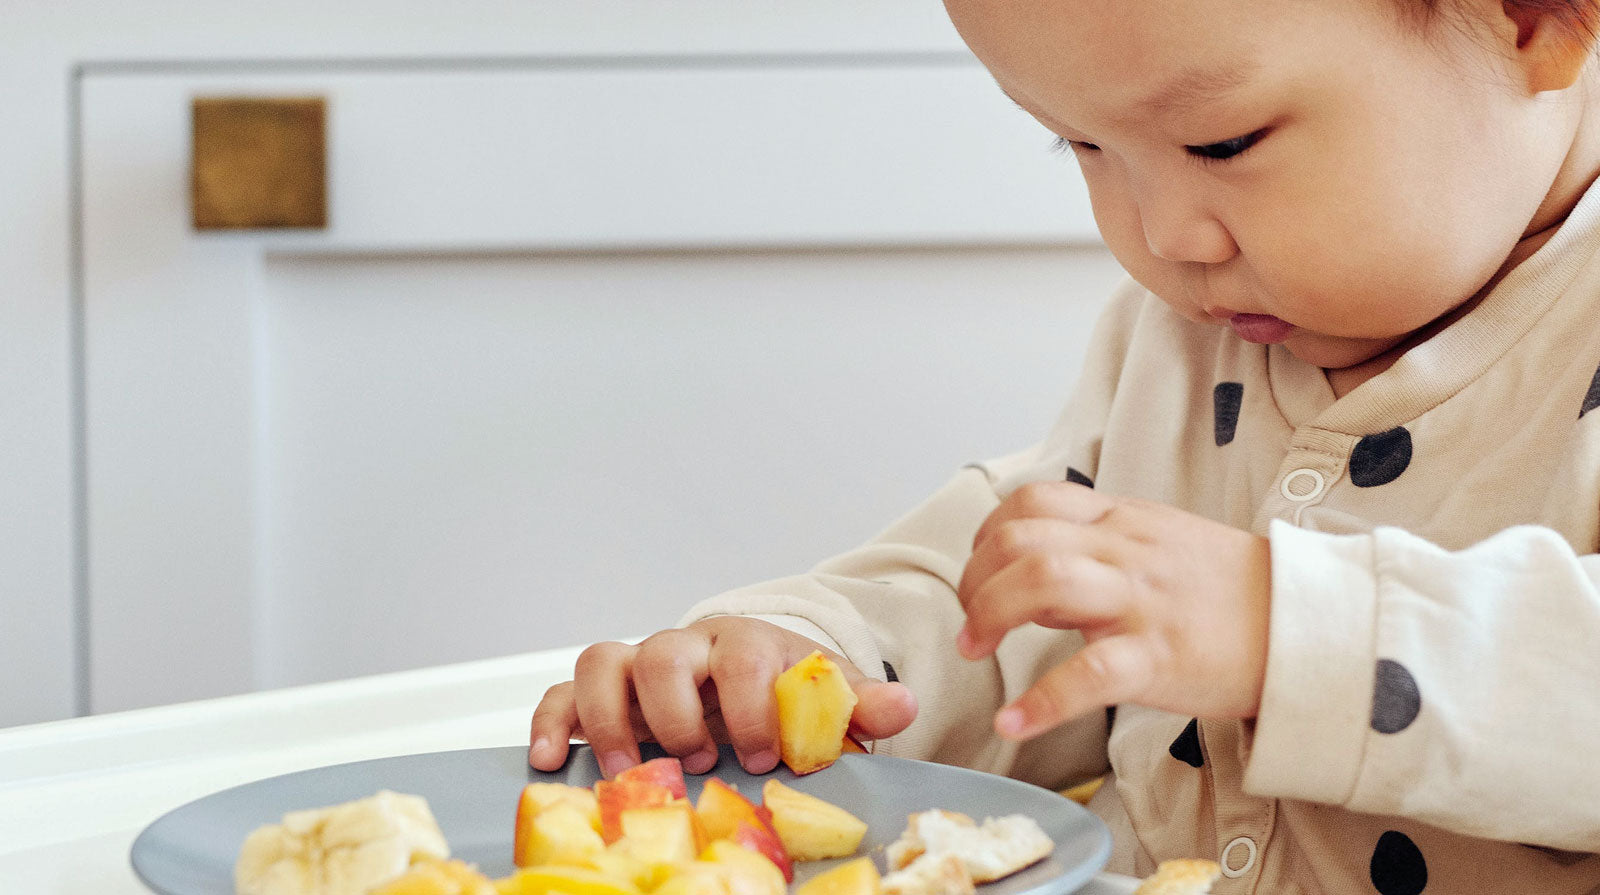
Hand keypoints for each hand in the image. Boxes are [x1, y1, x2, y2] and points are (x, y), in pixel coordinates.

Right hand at [528, 616, 917, 776]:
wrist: (750, 680)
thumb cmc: (784, 693)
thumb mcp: (826, 698)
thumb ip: (858, 703)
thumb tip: (903, 705)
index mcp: (744, 643)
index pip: (741, 655)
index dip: (751, 704)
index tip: (767, 755)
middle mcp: (686, 648)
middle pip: (664, 653)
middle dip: (677, 713)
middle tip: (702, 761)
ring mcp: (638, 667)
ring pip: (603, 661)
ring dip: (610, 719)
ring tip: (627, 771)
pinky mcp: (603, 694)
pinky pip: (562, 692)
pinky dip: (552, 721)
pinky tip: (550, 759)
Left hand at [956, 482, 1269, 739]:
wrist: (1310, 626)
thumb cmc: (1230, 592)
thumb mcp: (1160, 544)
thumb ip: (1098, 546)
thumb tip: (1032, 569)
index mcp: (1123, 521)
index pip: (1033, 500)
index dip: (988, 534)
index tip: (980, 573)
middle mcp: (1126, 551)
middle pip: (1021, 538)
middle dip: (973, 579)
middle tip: (970, 623)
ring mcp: (1142, 602)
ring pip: (1043, 580)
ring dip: (990, 616)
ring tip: (976, 651)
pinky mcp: (1161, 657)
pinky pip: (1088, 675)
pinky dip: (1040, 703)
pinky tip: (1012, 723)